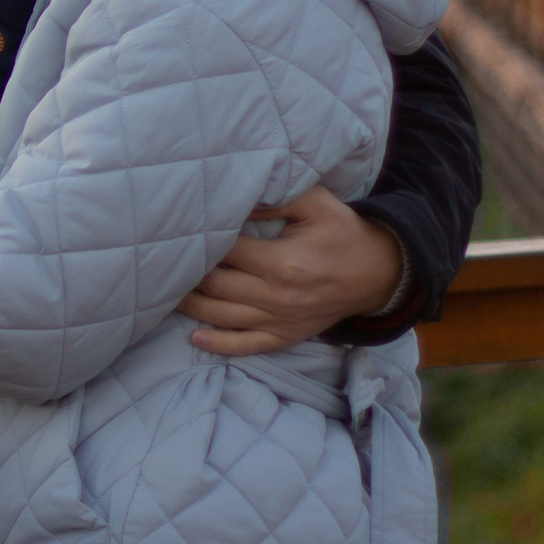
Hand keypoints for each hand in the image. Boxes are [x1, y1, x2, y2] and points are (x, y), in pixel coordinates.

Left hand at [175, 185, 405, 355]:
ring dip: (191, 306)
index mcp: (284, 263)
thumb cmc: (343, 233)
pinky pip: (246, 346)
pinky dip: (218, 344)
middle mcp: (278, 297)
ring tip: (165, 292)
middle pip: (216, 285)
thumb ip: (276, 197)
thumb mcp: (316, 203)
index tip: (184, 227)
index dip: (203, 239)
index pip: (227, 251)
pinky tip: (194, 338)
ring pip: (223, 317)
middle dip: (187, 272)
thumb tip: (238, 197)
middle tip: (165, 259)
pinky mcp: (285, 336)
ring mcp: (280, 321)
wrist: (378, 273)